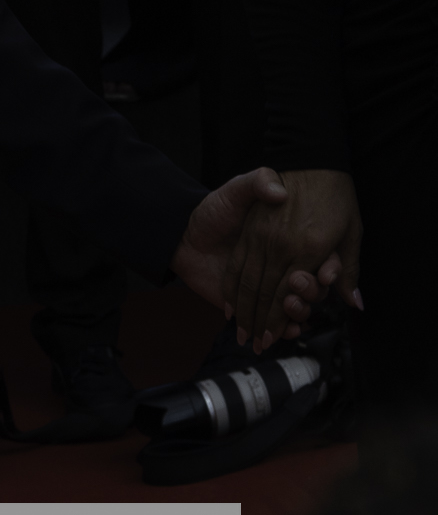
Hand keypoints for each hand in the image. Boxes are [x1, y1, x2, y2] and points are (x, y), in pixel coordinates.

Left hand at [171, 167, 335, 348]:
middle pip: (309, 287)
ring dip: (298, 314)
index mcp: (289, 240)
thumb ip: (258, 183)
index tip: (327, 271)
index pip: (318, 257)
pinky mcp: (253, 304)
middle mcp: (284, 265)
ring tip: (291, 310)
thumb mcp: (238, 190)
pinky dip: (283, 328)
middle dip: (310, 292)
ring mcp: (270, 286)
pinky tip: (284, 331)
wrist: (184, 233)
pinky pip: (274, 321)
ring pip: (295, 306)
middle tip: (300, 286)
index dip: (329, 266)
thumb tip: (278, 191)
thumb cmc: (214, 209)